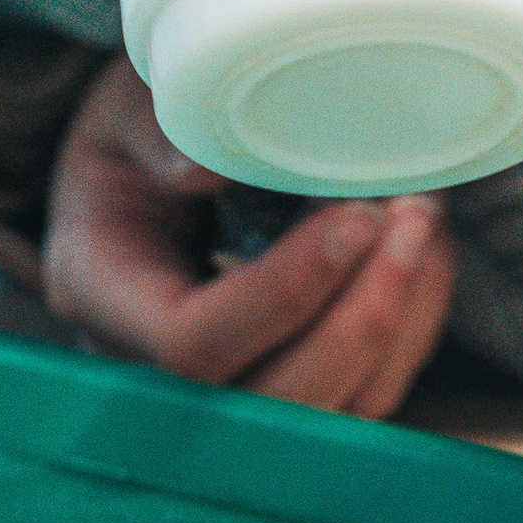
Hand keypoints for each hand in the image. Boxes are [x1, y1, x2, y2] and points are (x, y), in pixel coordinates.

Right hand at [43, 57, 457, 414]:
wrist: (142, 165)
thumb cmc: (136, 127)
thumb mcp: (129, 103)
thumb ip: (157, 127)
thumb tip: (202, 171)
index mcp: (96, 292)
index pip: (190, 342)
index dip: (283, 293)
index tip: (354, 216)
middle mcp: (150, 370)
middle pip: (266, 404)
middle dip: (358, 322)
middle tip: (413, 217)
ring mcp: (218, 395)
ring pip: (326, 419)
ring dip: (397, 328)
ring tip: (425, 224)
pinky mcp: (282, 389)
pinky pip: (358, 399)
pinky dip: (408, 335)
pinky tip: (424, 256)